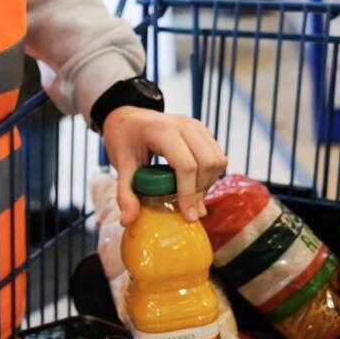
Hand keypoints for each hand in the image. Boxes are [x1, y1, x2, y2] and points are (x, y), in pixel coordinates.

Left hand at [103, 107, 226, 225]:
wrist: (127, 117)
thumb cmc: (123, 138)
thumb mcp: (120, 164)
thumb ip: (125, 193)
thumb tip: (128, 221)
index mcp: (162, 130)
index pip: (186, 165)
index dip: (189, 193)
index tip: (188, 216)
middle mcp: (184, 124)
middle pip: (208, 163)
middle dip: (201, 190)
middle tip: (188, 207)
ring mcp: (195, 125)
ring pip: (218, 159)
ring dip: (209, 183)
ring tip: (190, 195)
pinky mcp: (202, 130)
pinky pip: (217, 155)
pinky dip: (211, 174)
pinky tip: (194, 183)